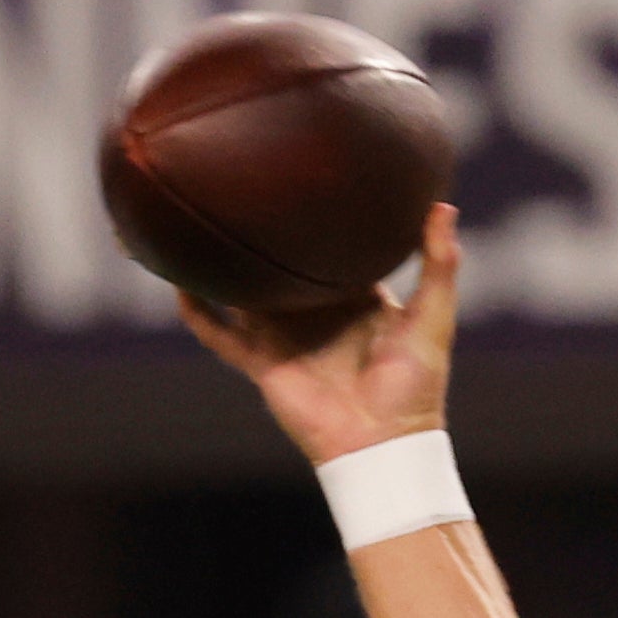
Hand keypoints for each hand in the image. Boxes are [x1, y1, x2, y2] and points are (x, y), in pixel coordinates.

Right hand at [179, 202, 460, 465]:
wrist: (382, 443)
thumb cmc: (415, 383)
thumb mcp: (433, 317)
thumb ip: (438, 264)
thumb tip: (443, 206)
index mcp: (355, 297)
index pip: (329, 248)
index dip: (313, 216)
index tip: (297, 175)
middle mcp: (314, 312)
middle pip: (277, 264)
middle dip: (256, 232)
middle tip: (233, 183)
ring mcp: (284, 336)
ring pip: (239, 291)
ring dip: (213, 263)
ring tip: (186, 219)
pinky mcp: (260, 361)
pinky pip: (217, 333)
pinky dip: (195, 310)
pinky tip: (174, 278)